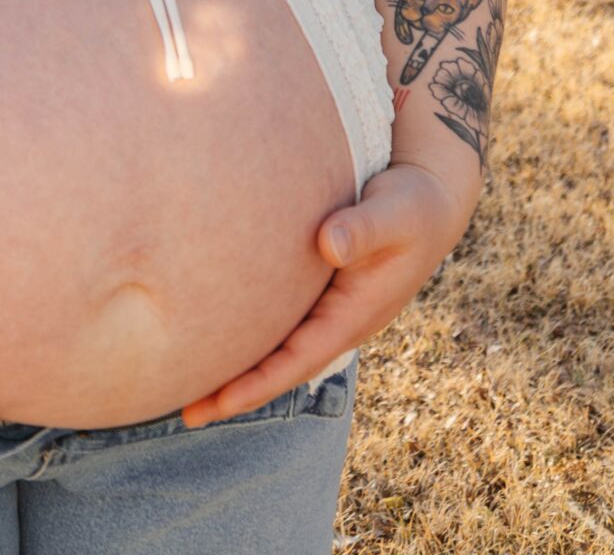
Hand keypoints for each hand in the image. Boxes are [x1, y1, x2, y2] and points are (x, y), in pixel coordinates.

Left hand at [180, 161, 473, 427]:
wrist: (428, 202)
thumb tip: (328, 243)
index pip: (296, 360)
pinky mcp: (317, 288)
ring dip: (236, 364)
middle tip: (184, 411)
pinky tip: (215, 326)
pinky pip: (278, 319)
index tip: (218, 403)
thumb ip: (364, 229)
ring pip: (276, 345)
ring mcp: (327, 307)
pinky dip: (247, 330)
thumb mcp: (395, 214)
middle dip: (234, 390)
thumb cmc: (412, 207)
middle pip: (278, 365)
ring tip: (186, 379)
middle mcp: (336, 320)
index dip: (256, 384)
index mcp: (353, 314)